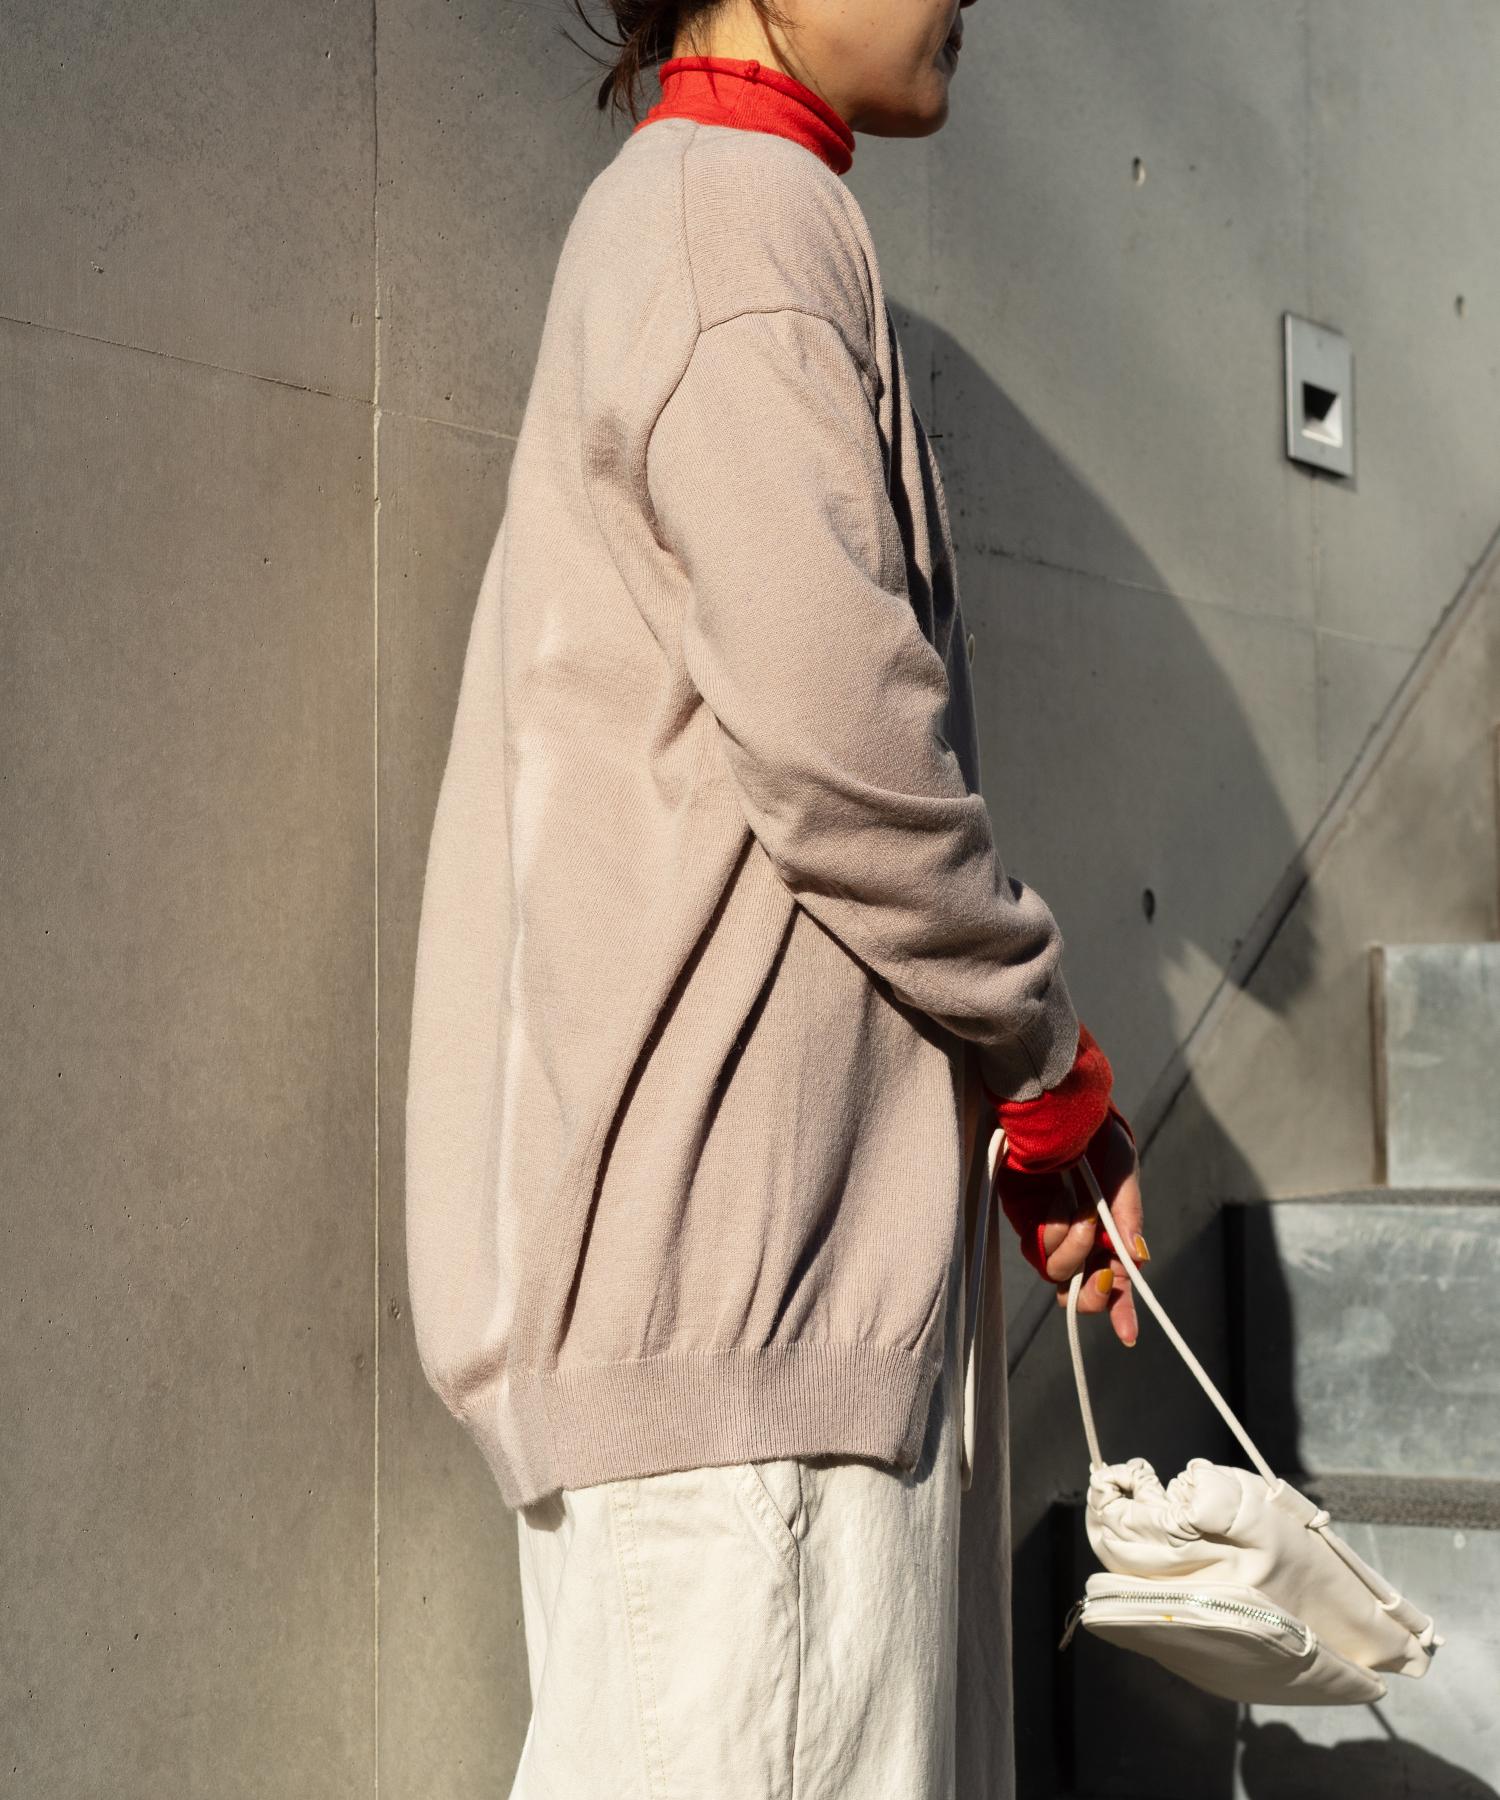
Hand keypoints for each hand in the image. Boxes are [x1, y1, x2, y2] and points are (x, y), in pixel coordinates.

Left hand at [995, 1111, 1144, 1346]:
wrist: (1058, 1106)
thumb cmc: (1097, 1134)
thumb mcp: (1122, 1169)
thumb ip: (1128, 1213)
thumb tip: (1136, 1258)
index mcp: (1111, 1230)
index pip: (1117, 1281)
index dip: (1122, 1310)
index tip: (1127, 1336)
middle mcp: (1081, 1238)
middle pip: (1083, 1291)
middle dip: (1094, 1292)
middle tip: (1101, 1274)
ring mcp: (1052, 1233)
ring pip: (1060, 1274)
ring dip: (1076, 1251)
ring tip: (1081, 1215)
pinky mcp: (1025, 1222)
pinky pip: (1038, 1249)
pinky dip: (1052, 1234)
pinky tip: (1058, 1204)